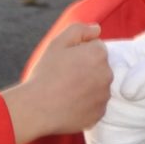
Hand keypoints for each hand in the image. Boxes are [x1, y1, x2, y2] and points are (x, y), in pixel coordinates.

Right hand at [3, 21, 109, 143]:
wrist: (37, 108)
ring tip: (66, 91)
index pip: (96, 48)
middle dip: (87, 69)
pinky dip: (86, 104)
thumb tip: (97, 29)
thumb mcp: (57, 43)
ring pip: (99, 86)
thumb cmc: (46, 73)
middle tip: (65, 77)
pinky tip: (70, 104)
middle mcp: (107, 74)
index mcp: (98, 54)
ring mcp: (104, 96)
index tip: (66, 61)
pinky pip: (95, 105)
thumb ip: (79, 30)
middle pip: (100, 67)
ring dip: (88, 87)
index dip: (80, 52)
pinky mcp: (99, 114)